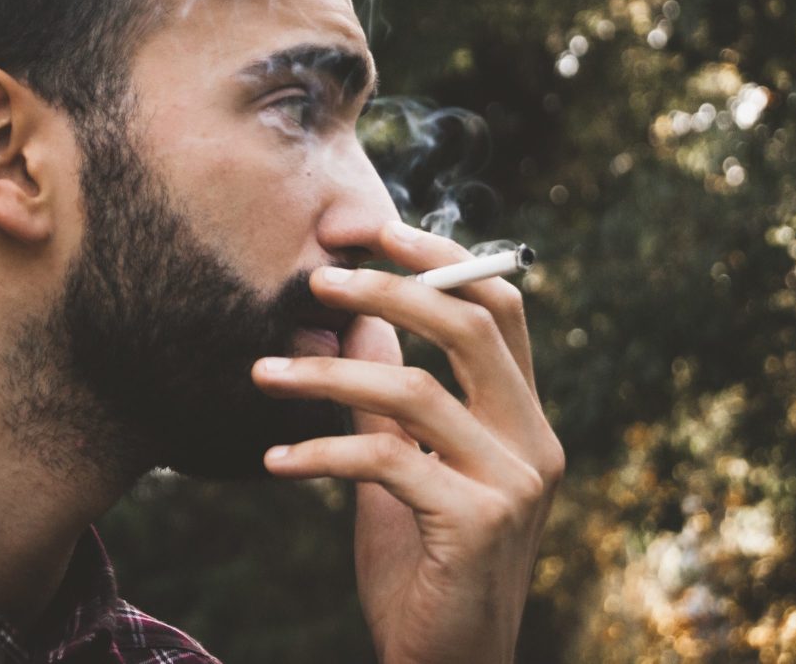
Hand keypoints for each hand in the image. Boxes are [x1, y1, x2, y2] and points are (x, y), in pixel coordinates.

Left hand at [252, 221, 563, 663]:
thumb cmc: (422, 565)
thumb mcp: (403, 467)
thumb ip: (387, 399)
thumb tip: (352, 321)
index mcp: (523, 417)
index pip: (500, 306)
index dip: (439, 257)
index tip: (368, 230)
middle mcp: (532, 441)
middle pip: (469, 324)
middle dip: (389, 287)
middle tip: (317, 278)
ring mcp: (513, 483)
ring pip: (415, 391)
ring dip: (328, 374)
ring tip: (262, 371)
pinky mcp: (476, 525)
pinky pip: (386, 463)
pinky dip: (320, 454)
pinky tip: (274, 462)